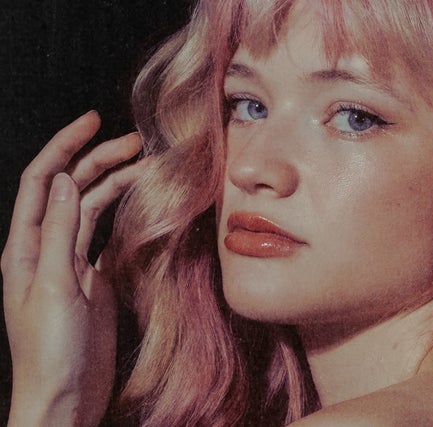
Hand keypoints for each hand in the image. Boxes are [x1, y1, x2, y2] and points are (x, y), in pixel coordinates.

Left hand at [1, 111, 147, 425]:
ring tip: (146, 167)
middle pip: (72, 189)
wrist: (65, 396)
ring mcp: (71, 262)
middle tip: (136, 143)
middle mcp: (46, 246)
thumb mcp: (52, 286)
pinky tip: (141, 203)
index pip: (43, 181)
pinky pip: (107, 236)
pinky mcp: (93, 278)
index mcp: (26, 246)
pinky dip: (124, 215)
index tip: (93, 122)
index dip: (65, 146)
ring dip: (115, 184)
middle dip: (99, 160)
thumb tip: (69, 181)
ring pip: (93, 209)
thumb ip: (60, 232)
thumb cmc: (51, 350)